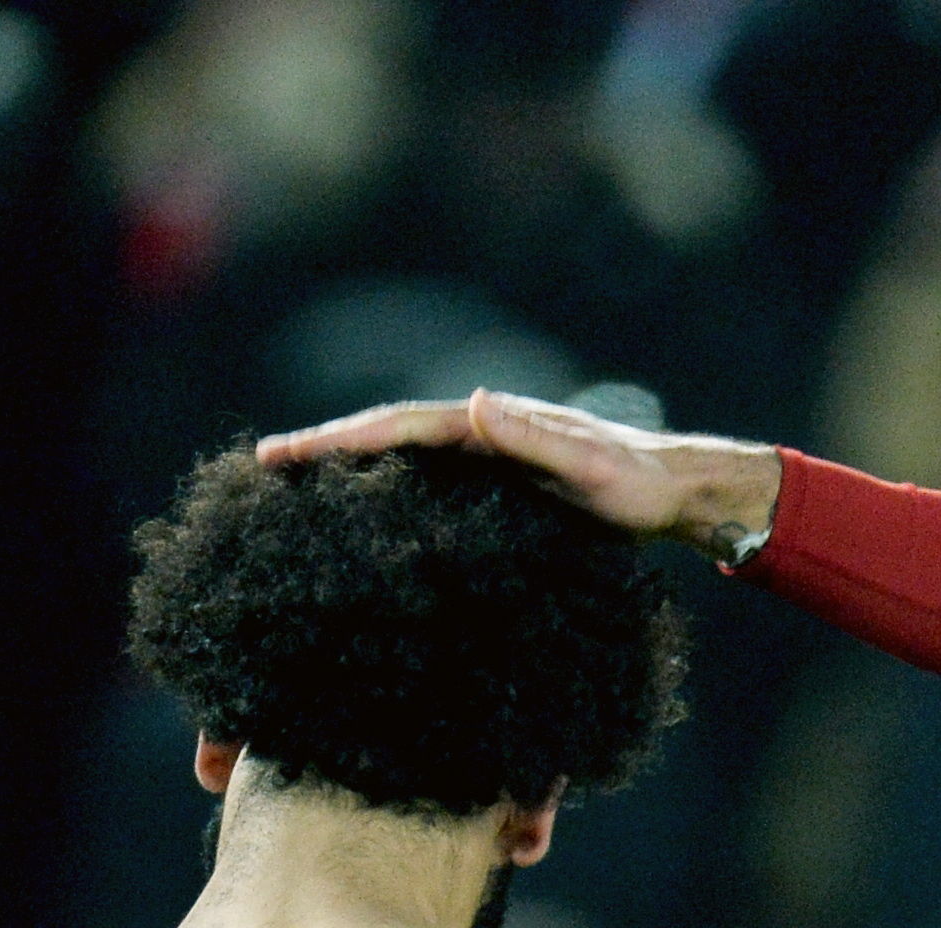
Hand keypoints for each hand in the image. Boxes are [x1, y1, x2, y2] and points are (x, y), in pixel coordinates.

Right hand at [255, 390, 781, 555]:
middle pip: (387, 437)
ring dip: (351, 466)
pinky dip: (392, 489)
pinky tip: (369, 512)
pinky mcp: (502, 484)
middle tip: (264, 465)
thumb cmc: (637, 485)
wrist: (677, 491)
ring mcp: (490, 456)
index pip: (397, 428)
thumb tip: (475, 403)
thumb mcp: (587, 466)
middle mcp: (483, 432)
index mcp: (490, 425)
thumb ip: (533, 438)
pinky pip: (432, 482)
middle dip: (326, 447)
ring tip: (295, 485)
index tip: (285, 454)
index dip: (338, 439)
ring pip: (404, 459)